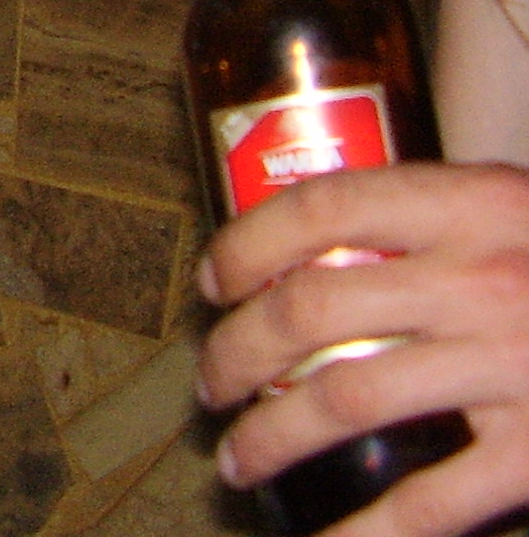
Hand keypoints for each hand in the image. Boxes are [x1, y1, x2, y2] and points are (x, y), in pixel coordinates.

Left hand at [196, 162, 528, 535]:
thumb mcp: (513, 206)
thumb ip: (430, 218)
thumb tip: (310, 234)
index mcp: (470, 205)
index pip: (322, 206)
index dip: (246, 243)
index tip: (213, 284)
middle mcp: (481, 279)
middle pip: (311, 308)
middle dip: (239, 352)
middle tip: (211, 383)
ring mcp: (512, 366)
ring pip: (345, 397)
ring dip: (271, 432)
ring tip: (237, 454)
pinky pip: (434, 500)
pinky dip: (369, 531)